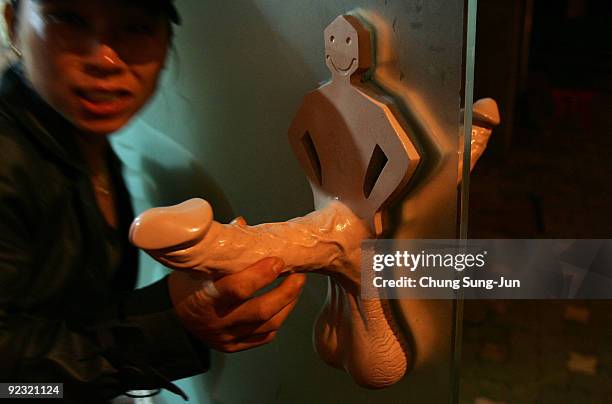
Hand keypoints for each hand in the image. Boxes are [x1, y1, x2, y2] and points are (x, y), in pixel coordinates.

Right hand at [168, 257, 305, 352]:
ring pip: (267, 325)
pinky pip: (263, 337)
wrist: (171, 316)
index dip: (261, 275)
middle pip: (260, 310)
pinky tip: (284, 304)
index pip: (238, 289)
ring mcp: (226, 337)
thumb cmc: (188, 283)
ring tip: (296, 286)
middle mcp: (217, 322)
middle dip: (286, 292)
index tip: (278, 261)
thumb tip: (242, 223)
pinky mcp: (233, 346)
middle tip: (299, 274)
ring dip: (288, 304)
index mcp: (205, 298)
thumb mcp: (197, 264)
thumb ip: (221, 247)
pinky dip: (277, 320)